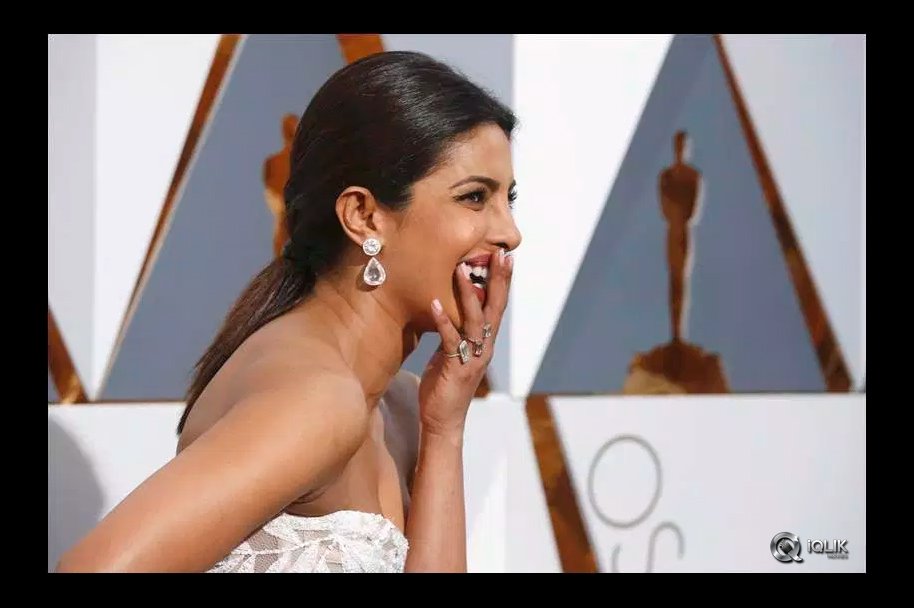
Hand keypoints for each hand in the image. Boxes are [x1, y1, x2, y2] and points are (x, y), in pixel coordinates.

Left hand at [418, 248, 513, 436]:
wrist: (442, 421)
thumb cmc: (445, 387)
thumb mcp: (451, 353)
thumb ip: (455, 333)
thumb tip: (449, 310)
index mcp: (485, 342)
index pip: (497, 306)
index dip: (502, 281)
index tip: (504, 256)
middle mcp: (484, 347)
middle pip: (495, 308)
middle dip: (498, 279)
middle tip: (500, 254)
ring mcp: (472, 358)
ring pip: (475, 320)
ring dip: (468, 293)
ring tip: (462, 269)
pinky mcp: (455, 368)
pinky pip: (450, 340)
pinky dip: (443, 321)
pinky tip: (434, 303)